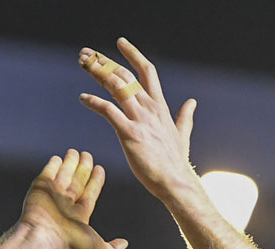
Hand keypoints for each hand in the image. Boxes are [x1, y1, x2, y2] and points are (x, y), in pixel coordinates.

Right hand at [18, 148, 127, 248]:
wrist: (44, 237)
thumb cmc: (71, 244)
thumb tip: (125, 244)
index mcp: (79, 215)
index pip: (90, 193)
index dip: (95, 181)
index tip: (100, 169)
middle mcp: (66, 205)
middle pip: (77, 181)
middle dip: (83, 168)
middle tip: (87, 155)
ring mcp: (52, 195)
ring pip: (64, 175)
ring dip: (70, 163)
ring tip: (75, 152)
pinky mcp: (40, 187)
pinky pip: (48, 172)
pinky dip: (53, 165)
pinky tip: (58, 158)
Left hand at [78, 38, 198, 202]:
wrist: (175, 181)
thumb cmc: (175, 162)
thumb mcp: (182, 134)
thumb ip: (185, 117)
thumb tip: (192, 102)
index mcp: (160, 106)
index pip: (147, 71)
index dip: (133, 54)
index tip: (120, 42)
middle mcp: (149, 107)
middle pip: (124, 75)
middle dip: (104, 62)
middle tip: (87, 54)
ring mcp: (140, 119)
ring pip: (115, 86)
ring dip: (96, 73)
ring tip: (82, 64)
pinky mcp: (129, 133)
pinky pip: (108, 111)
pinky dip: (94, 102)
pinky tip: (83, 98)